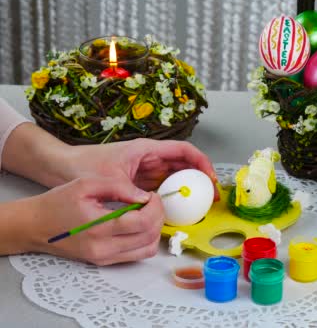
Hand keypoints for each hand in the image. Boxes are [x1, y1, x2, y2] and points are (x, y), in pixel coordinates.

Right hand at [29, 177, 164, 265]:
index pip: (142, 222)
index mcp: (98, 227)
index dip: (155, 207)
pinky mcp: (105, 262)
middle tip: (153, 202)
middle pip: (149, 236)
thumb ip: (117, 187)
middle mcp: (103, 248)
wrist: (34, 226)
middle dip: (159, 216)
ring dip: (155, 230)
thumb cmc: (57, 203)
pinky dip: (146, 239)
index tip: (152, 195)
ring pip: (148, 249)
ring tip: (147, 213)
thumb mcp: (85, 184)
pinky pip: (138, 255)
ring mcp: (105, 258)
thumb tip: (143, 196)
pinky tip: (138, 224)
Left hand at [68, 138, 218, 198]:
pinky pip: (165, 187)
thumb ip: (130, 191)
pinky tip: (180, 209)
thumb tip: (149, 204)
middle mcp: (150, 158)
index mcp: (146, 149)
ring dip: (190, 188)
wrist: (63, 168)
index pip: (184, 150)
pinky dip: (175, 196)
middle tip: (212, 196)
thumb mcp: (109, 179)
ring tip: (201, 205)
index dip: (202, 162)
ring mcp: (147, 170)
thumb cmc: (84, 166)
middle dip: (201, 178)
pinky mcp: (141, 182)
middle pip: (185, 164)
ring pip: (177, 176)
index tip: (210, 178)